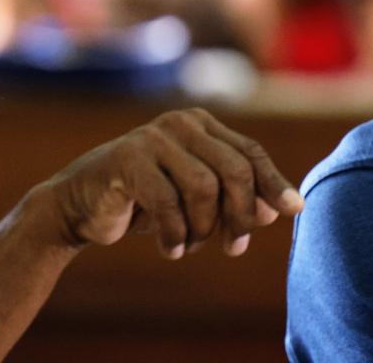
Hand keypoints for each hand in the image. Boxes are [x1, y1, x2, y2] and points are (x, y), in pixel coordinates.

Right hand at [37, 108, 303, 258]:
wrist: (79, 206)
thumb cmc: (144, 202)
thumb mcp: (194, 198)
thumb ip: (232, 197)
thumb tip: (276, 209)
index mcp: (200, 125)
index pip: (249, 152)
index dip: (273, 183)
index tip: (293, 211)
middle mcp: (179, 124)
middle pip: (234, 170)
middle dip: (240, 215)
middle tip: (234, 247)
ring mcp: (151, 138)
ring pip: (204, 188)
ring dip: (203, 228)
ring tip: (192, 245)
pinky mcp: (127, 159)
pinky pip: (167, 203)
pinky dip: (175, 235)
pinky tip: (170, 249)